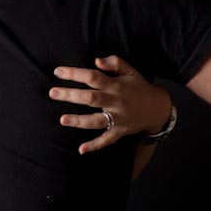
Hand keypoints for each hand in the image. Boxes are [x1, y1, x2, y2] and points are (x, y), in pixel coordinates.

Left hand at [49, 55, 172, 153]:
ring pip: (96, 120)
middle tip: (52, 93)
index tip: (57, 72)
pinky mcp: (120, 131)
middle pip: (91, 98)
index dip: (75, 74)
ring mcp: (118, 118)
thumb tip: (96, 60)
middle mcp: (116, 102)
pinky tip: (81, 149)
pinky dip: (95, 145)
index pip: (93, 77)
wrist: (158, 108)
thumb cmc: (138, 86)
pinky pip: (107, 139)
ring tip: (62, 119)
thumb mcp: (130, 71)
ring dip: (79, 121)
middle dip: (71, 95)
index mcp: (116, 85)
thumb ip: (114, 62)